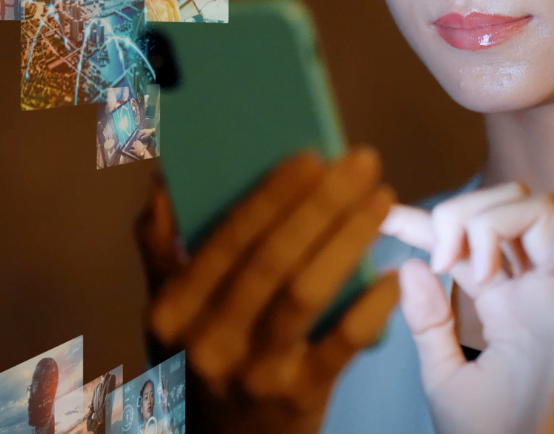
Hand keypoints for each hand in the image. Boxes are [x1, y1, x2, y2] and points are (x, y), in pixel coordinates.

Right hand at [137, 147, 400, 433]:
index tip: (311, 155)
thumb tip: (166, 178)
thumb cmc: (198, 360)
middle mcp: (208, 339)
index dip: (271, 194)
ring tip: (380, 200)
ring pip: (307, 293)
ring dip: (349, 239)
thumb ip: (160, 246)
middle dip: (323, 203)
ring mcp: (255, 371)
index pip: (227, 238)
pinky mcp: (300, 398)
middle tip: (362, 162)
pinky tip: (394, 273)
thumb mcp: (163, 312)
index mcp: (172, 307)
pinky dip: (371, 306)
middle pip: (272, 259)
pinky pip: (342, 344)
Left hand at [381, 184, 553, 433]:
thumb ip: (426, 322)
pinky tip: (537, 266)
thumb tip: (409, 265)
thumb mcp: (443, 376)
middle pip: (511, 203)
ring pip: (547, 211)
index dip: (425, 220)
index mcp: (499, 303)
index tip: (387, 217)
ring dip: (502, 224)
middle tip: (442, 255)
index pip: (463, 239)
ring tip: (480, 273)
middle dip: (468, 209)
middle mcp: (532, 292)